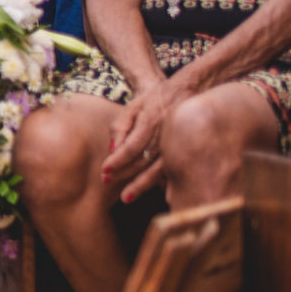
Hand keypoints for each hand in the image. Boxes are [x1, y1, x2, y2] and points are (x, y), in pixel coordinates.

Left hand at [102, 76, 183, 202]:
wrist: (186, 93)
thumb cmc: (153, 101)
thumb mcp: (134, 107)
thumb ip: (121, 127)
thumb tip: (112, 149)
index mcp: (151, 121)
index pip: (131, 146)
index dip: (117, 160)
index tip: (104, 171)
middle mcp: (165, 135)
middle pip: (142, 160)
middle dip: (124, 174)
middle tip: (106, 182)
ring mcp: (177, 144)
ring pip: (157, 169)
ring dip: (141, 185)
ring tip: (126, 198)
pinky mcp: (184, 151)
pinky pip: (172, 171)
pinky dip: (164, 185)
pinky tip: (160, 198)